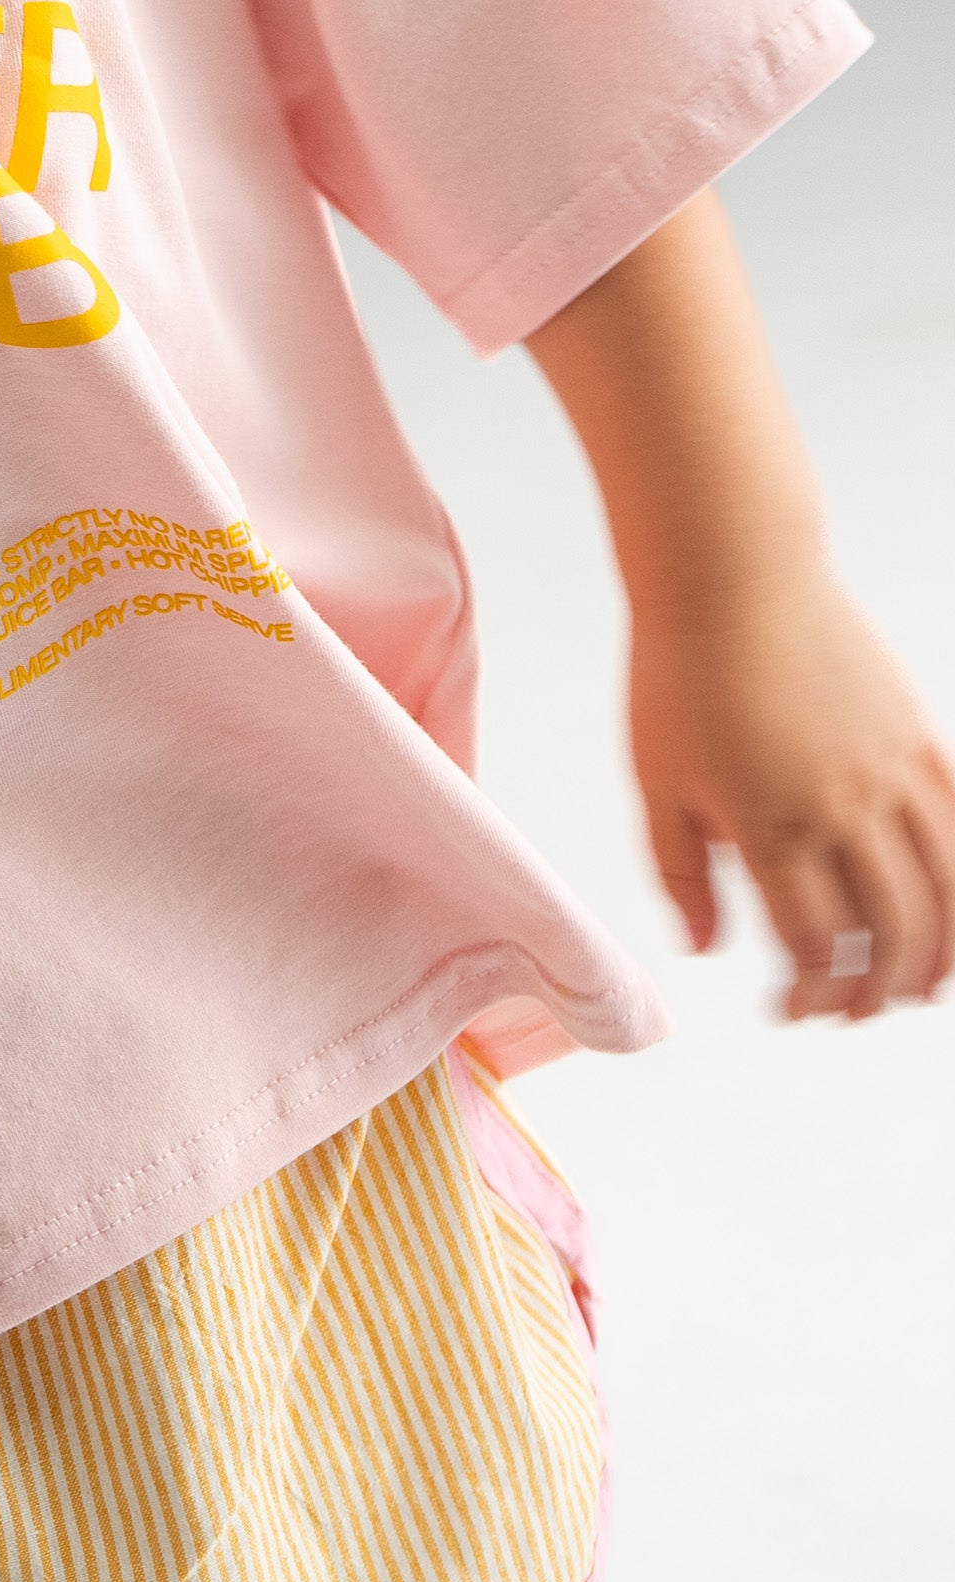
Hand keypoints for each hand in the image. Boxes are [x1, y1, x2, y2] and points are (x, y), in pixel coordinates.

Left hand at [628, 572, 954, 1019]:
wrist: (731, 569)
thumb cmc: (679, 672)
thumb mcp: (657, 778)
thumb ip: (680, 872)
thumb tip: (706, 949)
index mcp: (769, 822)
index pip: (813, 942)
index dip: (811, 992)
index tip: (791, 1007)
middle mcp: (842, 804)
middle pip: (888, 930)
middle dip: (875, 990)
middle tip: (851, 1011)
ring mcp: (891, 770)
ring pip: (947, 890)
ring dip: (939, 954)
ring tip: (918, 988)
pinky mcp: (918, 736)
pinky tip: (950, 916)